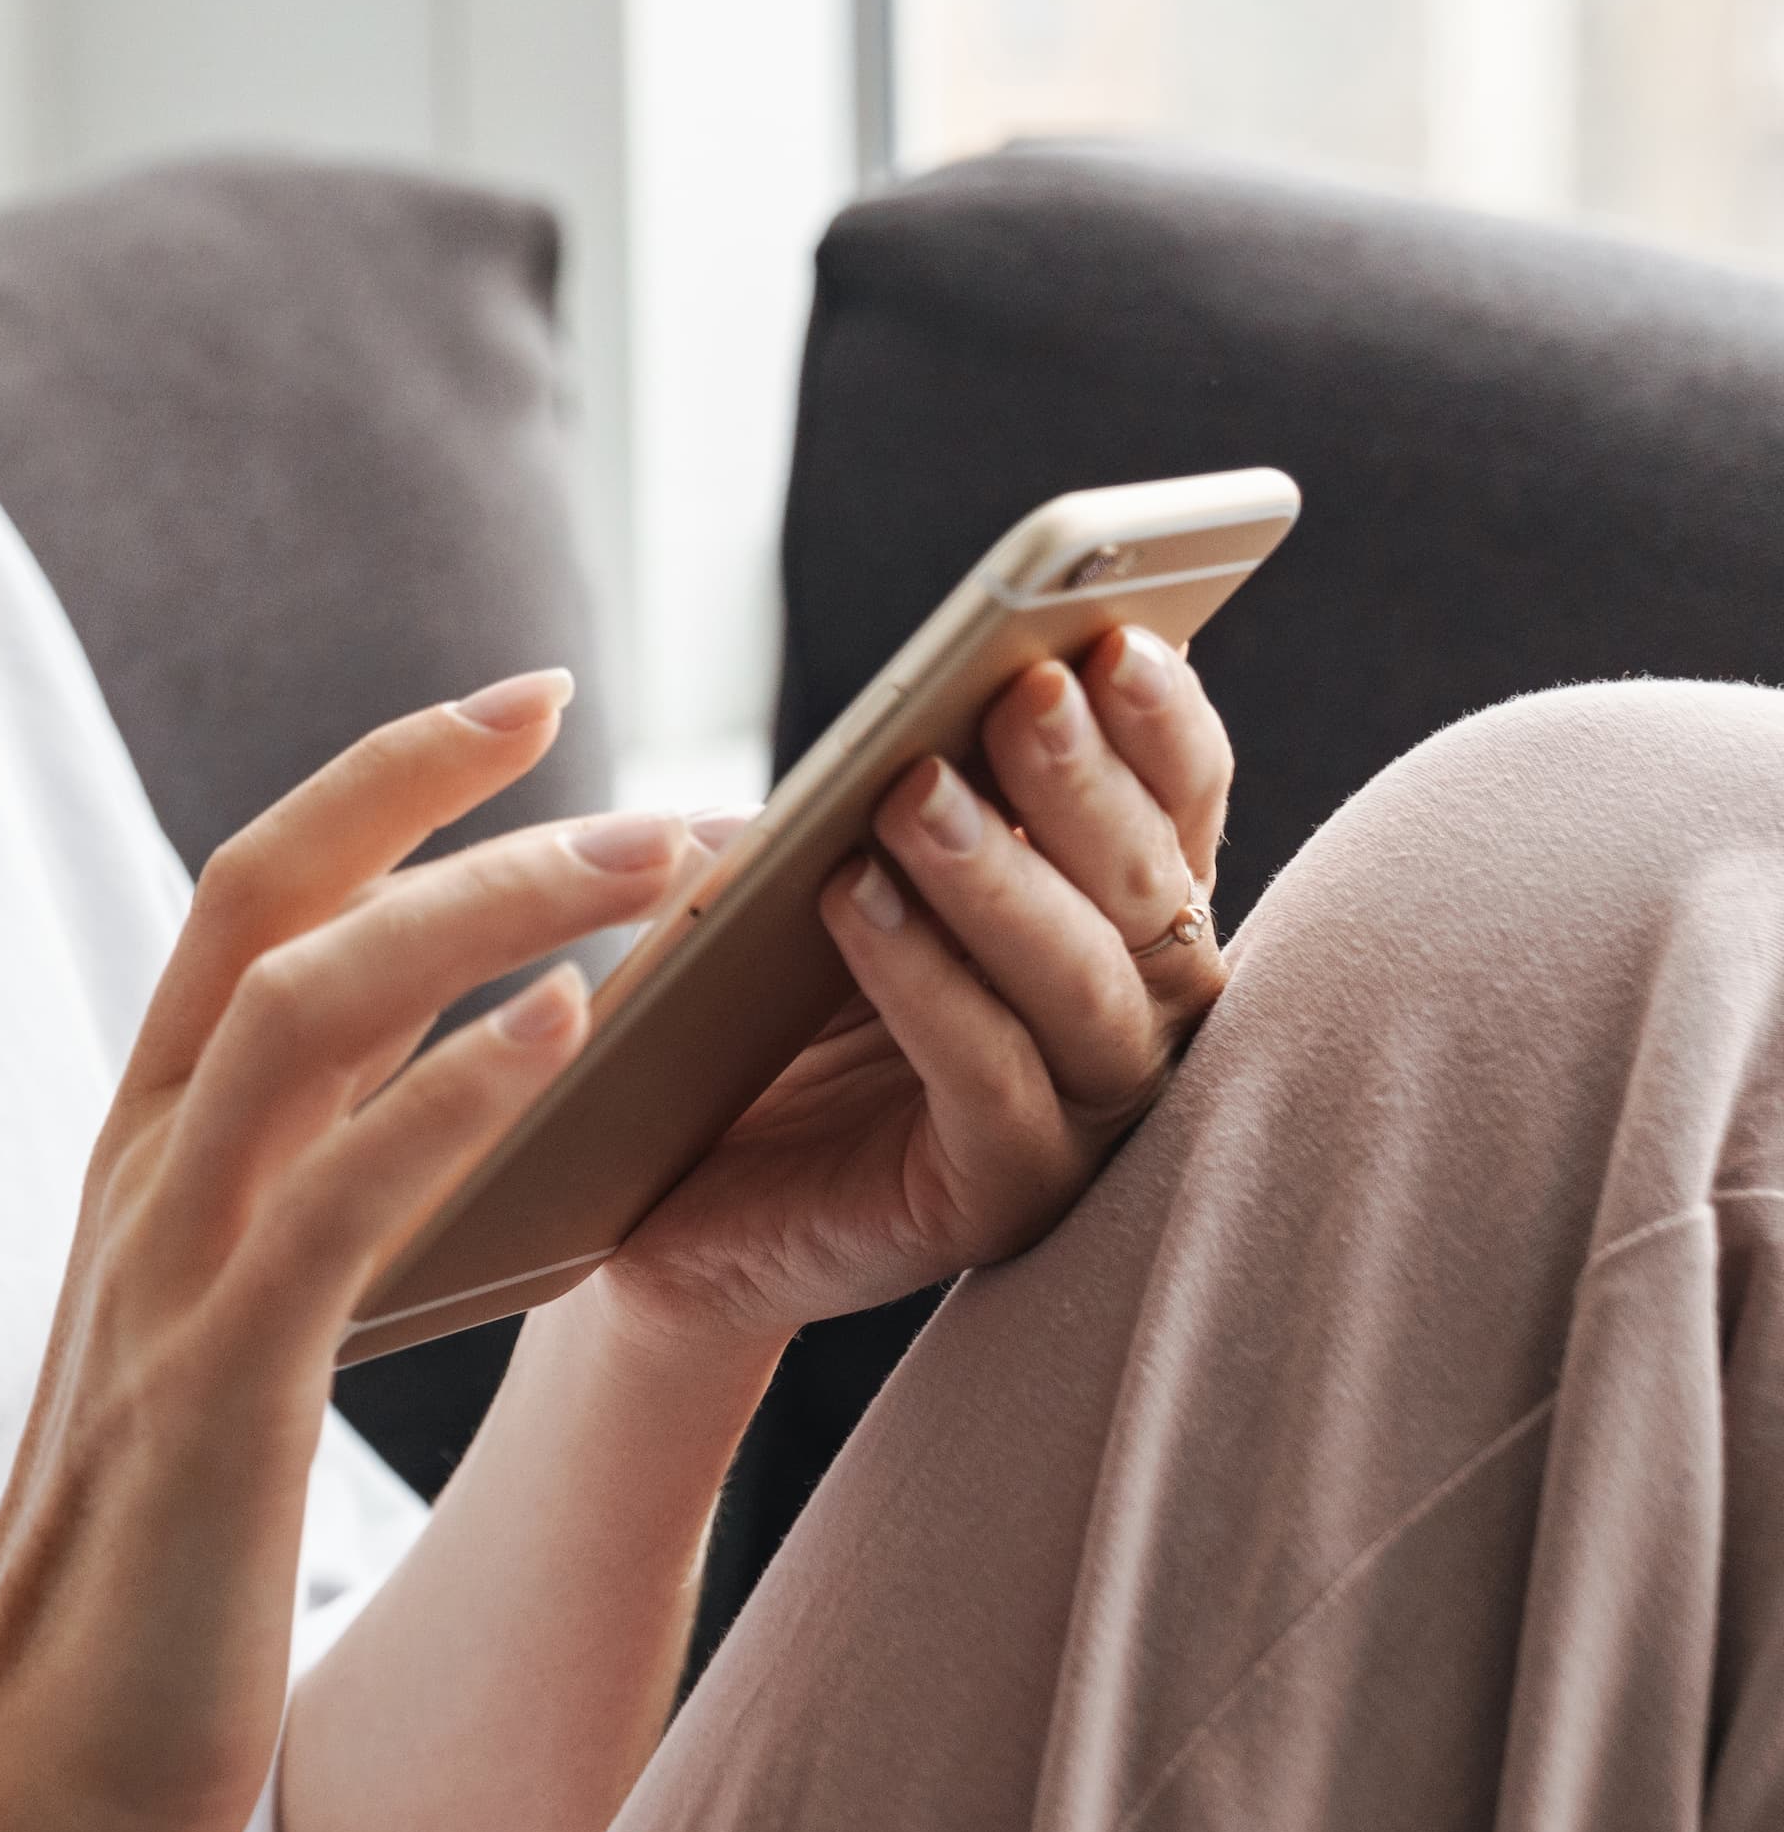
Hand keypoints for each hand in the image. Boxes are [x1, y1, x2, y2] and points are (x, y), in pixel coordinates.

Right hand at [0, 674, 689, 1831]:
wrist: (38, 1766)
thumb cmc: (163, 1557)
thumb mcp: (230, 1318)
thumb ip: (309, 1178)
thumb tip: (460, 1041)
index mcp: (148, 1148)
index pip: (251, 892)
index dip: (385, 777)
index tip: (530, 701)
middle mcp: (144, 1174)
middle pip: (268, 903)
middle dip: (435, 791)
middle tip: (604, 721)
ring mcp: (168, 1274)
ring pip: (303, 1014)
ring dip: (486, 910)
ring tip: (652, 864)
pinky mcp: (215, 1396)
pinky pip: (334, 1204)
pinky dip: (449, 1097)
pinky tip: (567, 1035)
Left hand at [599, 623, 1234, 1352]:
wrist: (656, 1185)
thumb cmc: (750, 1009)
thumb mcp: (810, 871)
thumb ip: (875, 798)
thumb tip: (895, 728)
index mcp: (1105, 913)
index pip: (1175, 805)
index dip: (1164, 722)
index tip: (1118, 633)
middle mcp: (1125, 1013)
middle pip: (1151, 888)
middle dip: (1087, 782)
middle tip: (1022, 690)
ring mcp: (1079, 1117)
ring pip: (1085, 985)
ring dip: (1004, 878)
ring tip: (914, 793)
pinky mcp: (1002, 1198)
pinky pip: (990, 1080)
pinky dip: (930, 985)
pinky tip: (857, 901)